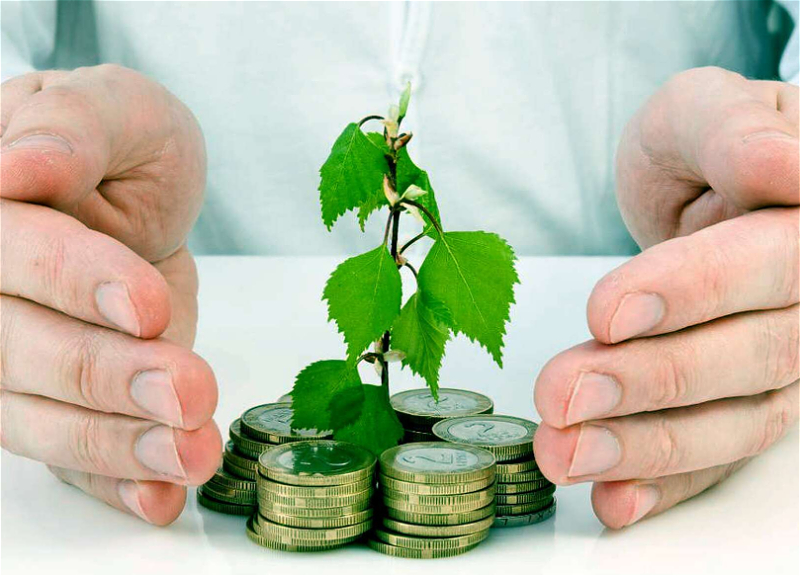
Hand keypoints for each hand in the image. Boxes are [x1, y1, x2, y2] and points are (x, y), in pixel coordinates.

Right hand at [1, 65, 220, 524]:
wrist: (129, 190)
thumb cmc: (121, 144)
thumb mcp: (117, 111)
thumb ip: (74, 131)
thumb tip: (16, 168)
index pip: (10, 251)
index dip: (72, 279)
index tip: (145, 302)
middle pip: (16, 347)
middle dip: (106, 374)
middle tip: (189, 390)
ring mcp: (9, 357)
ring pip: (36, 414)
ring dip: (117, 442)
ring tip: (192, 454)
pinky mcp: (50, 400)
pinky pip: (66, 454)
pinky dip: (111, 481)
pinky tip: (160, 497)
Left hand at [533, 67, 798, 527]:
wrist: (706, 190)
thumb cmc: (702, 146)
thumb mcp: (698, 115)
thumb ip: (733, 133)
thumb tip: (787, 170)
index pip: (768, 261)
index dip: (692, 291)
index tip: (607, 312)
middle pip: (753, 354)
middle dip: (650, 380)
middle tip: (562, 394)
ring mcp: (788, 361)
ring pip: (736, 418)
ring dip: (647, 446)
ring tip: (565, 453)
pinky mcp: (748, 403)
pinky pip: (718, 455)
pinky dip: (666, 484)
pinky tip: (613, 500)